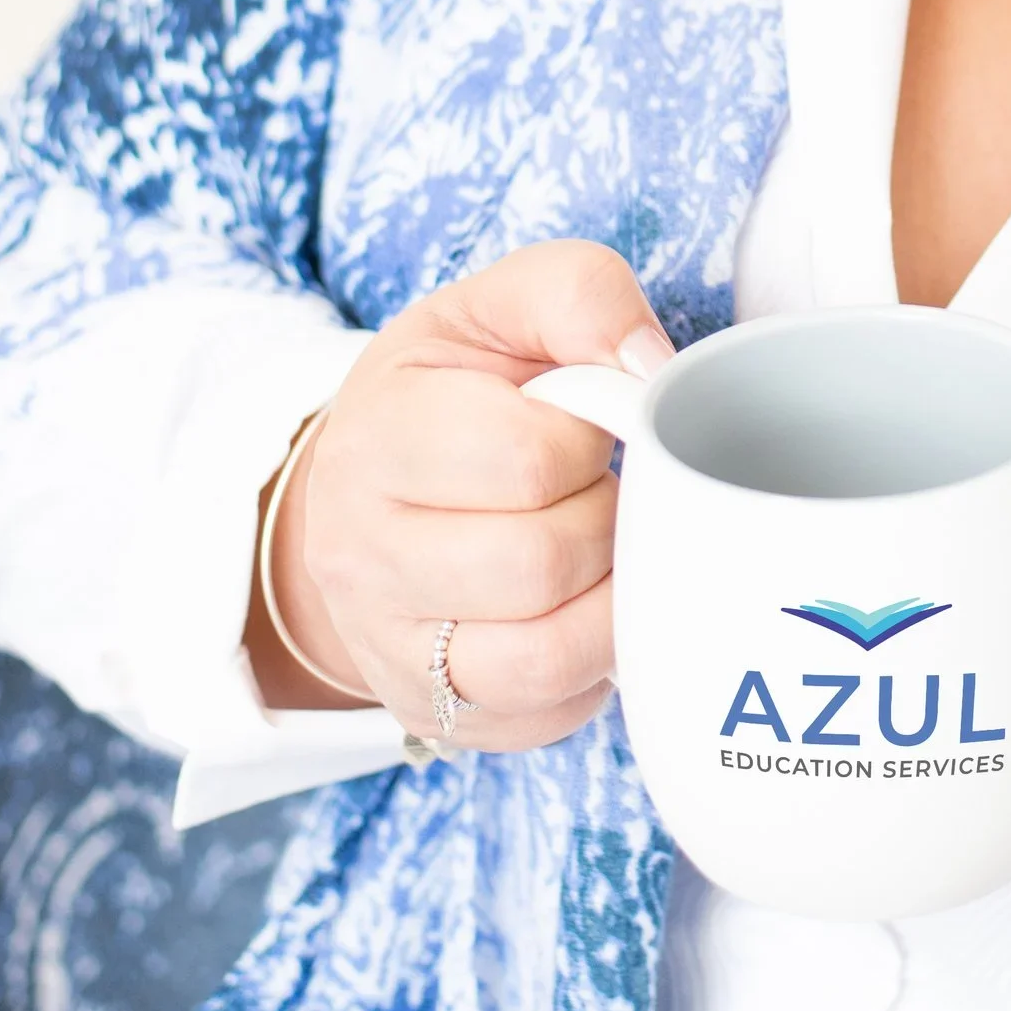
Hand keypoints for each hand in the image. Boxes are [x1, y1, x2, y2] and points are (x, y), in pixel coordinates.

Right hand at [250, 239, 671, 750]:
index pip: (528, 460)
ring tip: (602, 552)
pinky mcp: (435, 715)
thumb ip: (580, 295)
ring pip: (544, 657)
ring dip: (608, 601)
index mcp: (378, 437)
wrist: (371, 490)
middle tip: (599, 491)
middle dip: (604, 521)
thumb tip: (649, 367)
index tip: (585, 426)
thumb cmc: (453, 392)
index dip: (589, 440)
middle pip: (540, 564)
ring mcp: (391, 648)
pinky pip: (546, 715)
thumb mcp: (500, 308)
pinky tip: (582, 607)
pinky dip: (592, 666)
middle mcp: (360, 554)